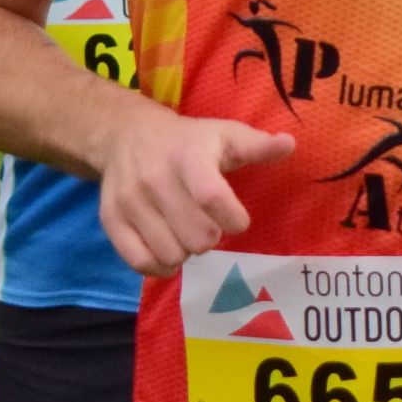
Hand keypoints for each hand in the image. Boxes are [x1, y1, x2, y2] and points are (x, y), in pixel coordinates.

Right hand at [95, 104, 296, 277]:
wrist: (125, 135)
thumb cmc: (188, 141)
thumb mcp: (224, 135)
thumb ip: (257, 146)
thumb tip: (289, 144)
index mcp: (187, 156)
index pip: (211, 198)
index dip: (234, 219)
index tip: (237, 219)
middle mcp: (154, 178)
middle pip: (197, 238)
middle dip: (211, 237)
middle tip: (207, 223)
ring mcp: (129, 202)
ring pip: (171, 255)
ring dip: (186, 252)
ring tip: (185, 232)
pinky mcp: (111, 220)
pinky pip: (141, 263)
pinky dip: (161, 266)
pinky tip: (168, 249)